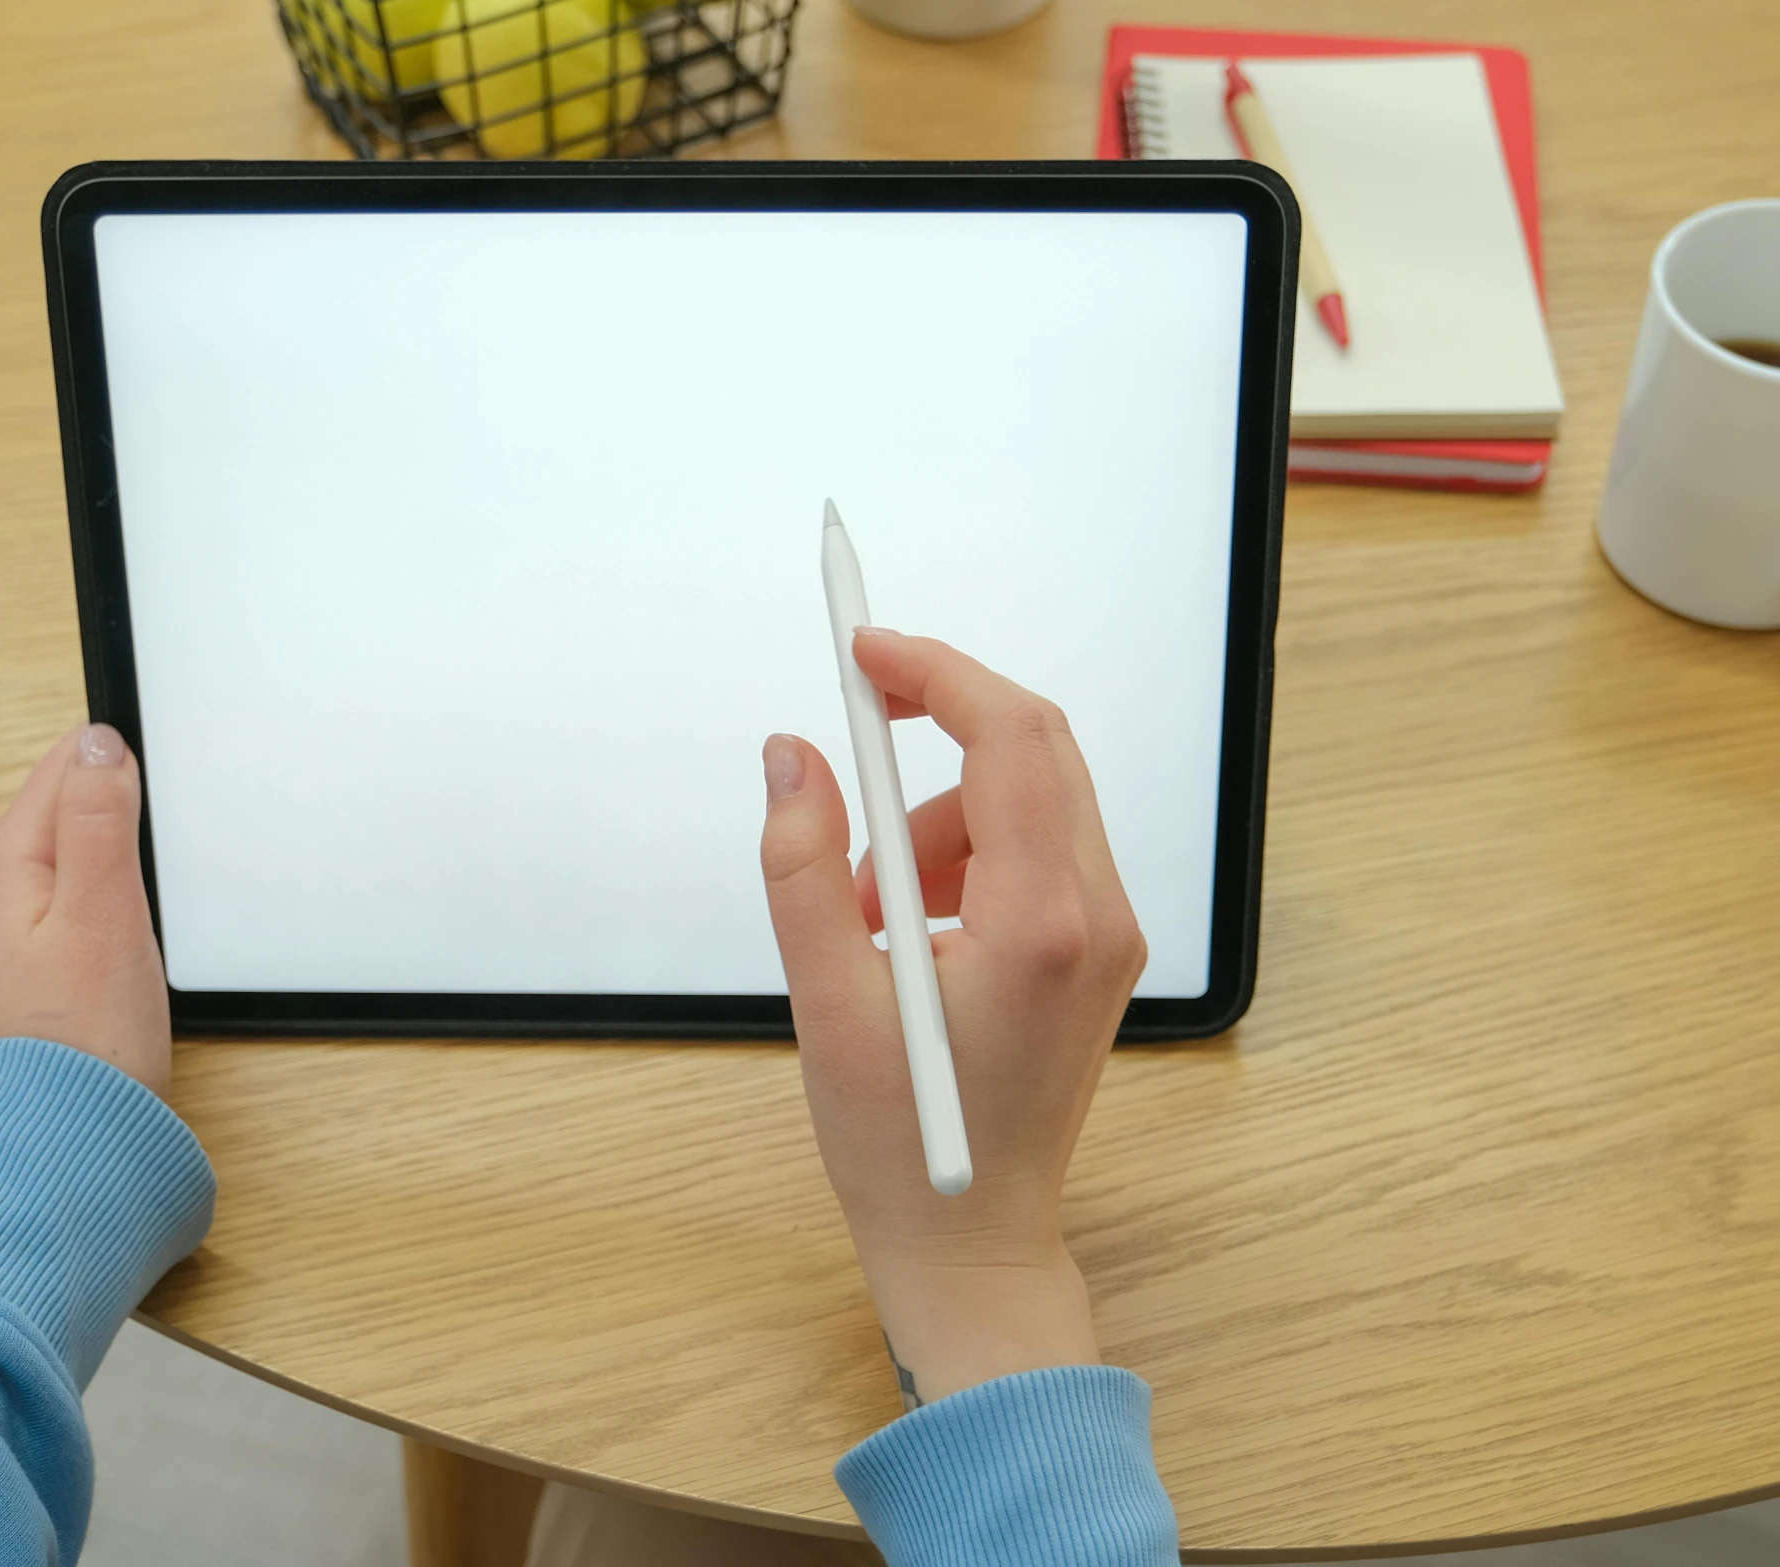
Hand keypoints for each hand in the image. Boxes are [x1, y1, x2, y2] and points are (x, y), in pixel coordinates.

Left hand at [0, 723, 171, 1096]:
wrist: (62, 1145)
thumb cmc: (84, 1039)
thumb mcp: (103, 910)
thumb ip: (99, 816)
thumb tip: (96, 739)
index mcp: (5, 862)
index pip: (64, 764)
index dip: (122, 764)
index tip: (165, 799)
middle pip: (69, 809)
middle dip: (122, 813)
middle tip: (165, 856)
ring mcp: (12, 936)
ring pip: (75, 860)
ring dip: (119, 863)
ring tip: (152, 896)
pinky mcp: (36, 974)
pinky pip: (77, 907)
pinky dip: (112, 906)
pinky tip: (133, 936)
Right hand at [759, 630, 1145, 1406]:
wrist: (973, 1240)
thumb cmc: (901, 1144)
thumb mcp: (827, 999)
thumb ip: (802, 864)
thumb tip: (793, 754)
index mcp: (1041, 925)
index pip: (1011, 740)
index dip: (936, 674)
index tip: (864, 650)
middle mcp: (1098, 918)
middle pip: (1036, 749)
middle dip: (939, 725)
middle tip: (853, 722)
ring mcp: (1111, 936)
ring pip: (1029, 800)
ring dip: (941, 815)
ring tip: (870, 913)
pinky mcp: (1098, 953)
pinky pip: (1037, 850)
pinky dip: (968, 855)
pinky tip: (914, 934)